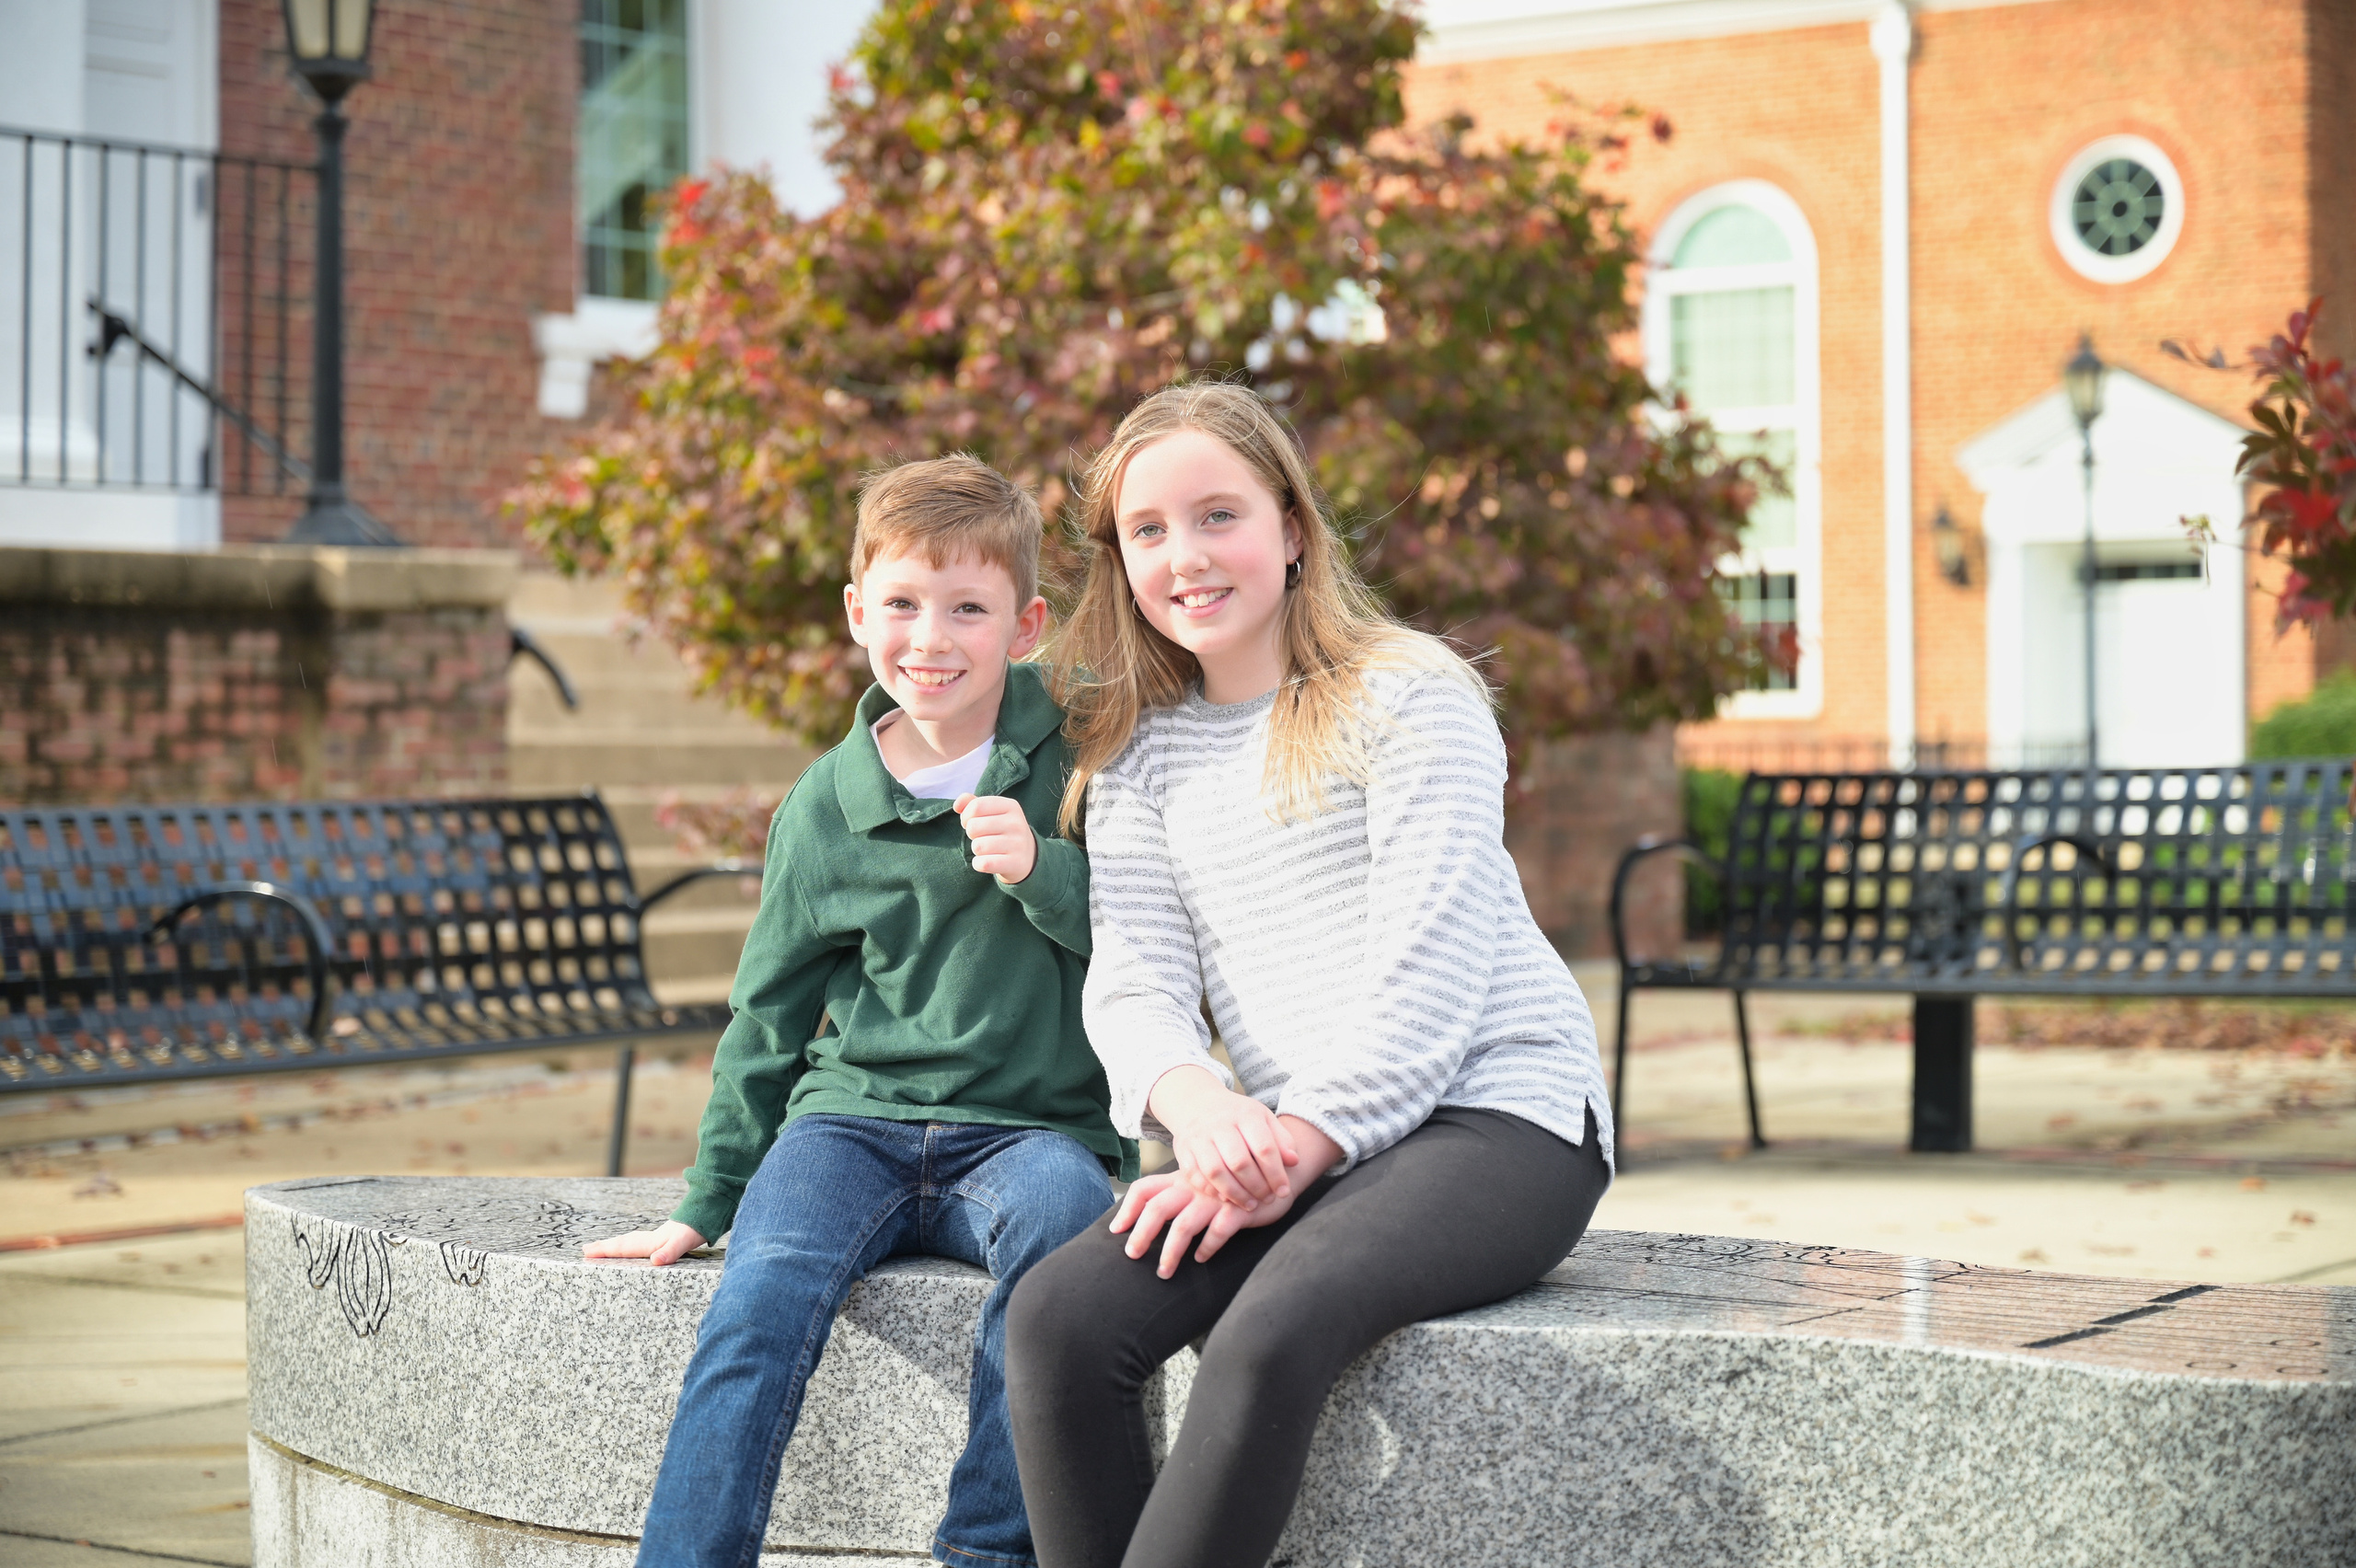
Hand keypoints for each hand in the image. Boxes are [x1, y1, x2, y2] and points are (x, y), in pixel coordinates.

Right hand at [582, 1219, 704, 1266]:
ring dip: (614, 1246)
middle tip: (584, 1250)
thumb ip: (670, 1251)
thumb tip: (656, 1261)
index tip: (586, 1253)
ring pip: (630, 1242)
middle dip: (603, 1247)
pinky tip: (632, 1250)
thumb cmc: (696, 1229)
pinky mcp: (664, 1239)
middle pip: (623, 1244)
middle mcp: (651, 1240)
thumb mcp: (684, 1242)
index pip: (624, 1248)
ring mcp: (657, 1238)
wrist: (709, 1214)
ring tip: (600, 1249)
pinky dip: (629, 1246)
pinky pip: (640, 1244)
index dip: (604, 1251)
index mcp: (652, 1242)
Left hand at [955, 793, 1036, 883]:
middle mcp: (1016, 823)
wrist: (1028, 856)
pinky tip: (987, 862)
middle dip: (971, 834)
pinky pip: (983, 863)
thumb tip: (957, 805)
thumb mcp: (992, 813)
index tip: (972, 822)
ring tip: (987, 849)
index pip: (976, 806)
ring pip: (978, 846)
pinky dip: (978, 864)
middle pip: (974, 826)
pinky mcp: (1015, 863)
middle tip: (982, 837)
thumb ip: (972, 803)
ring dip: (976, 850)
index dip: (966, 816)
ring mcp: (1018, 844)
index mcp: (1011, 806)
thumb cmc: (1002, 831)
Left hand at [1111, 1171, 1298, 1275]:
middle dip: (1141, 1234)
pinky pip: (1218, 1231)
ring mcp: (1215, 1198)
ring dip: (1171, 1252)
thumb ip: (1179, 1193)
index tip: (1116, 1229)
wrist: (1276, 1169)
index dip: (1127, 1208)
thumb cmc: (1232, 1183)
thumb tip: (1148, 1219)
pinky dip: (1207, 1247)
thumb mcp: (1202, 1182)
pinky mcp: (1237, 1210)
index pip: (1145, 1188)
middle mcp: (1194, 1187)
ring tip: (1164, 1272)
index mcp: (1181, 1179)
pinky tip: (1202, 1259)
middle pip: (1157, 1208)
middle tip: (1132, 1255)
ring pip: (1184, 1226)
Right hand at [1148, 1065, 1298, 1211]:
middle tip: (1267, 1199)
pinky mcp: (1183, 1150)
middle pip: (1239, 1162)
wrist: (1197, 1103)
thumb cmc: (1238, 1116)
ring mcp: (1198, 1137)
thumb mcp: (1263, 1119)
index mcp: (1245, 1114)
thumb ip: (1281, 1140)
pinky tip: (1226, 1199)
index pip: (1264, 1148)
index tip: (1284, 1191)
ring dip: (1235, 1194)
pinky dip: (1212, 1191)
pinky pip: (1195, 1176)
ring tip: (1250, 1205)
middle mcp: (1220, 1124)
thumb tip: (1294, 1161)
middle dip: (1257, 1187)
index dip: (1276, 1174)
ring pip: (1216, 1172)